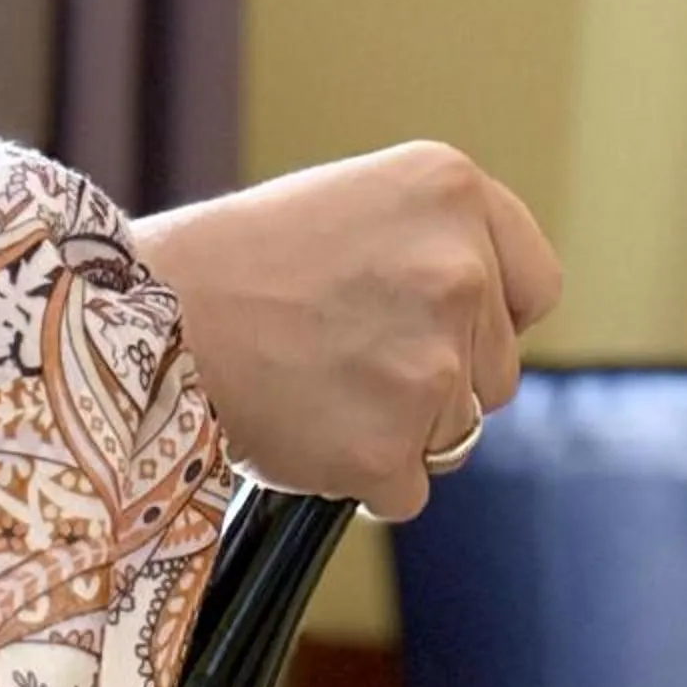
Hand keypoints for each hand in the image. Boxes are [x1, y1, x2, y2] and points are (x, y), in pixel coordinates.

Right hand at [136, 145, 561, 521]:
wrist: (150, 325)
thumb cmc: (237, 267)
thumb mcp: (356, 207)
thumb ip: (437, 252)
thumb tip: (487, 334)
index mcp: (452, 193)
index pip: (535, 287)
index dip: (492, 319)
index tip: (441, 328)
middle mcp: (459, 273)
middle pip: (498, 374)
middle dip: (439, 382)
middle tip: (348, 361)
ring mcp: (429, 367)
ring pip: (456, 436)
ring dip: (398, 432)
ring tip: (318, 390)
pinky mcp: (391, 448)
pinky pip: (407, 493)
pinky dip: (362, 482)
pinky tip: (306, 432)